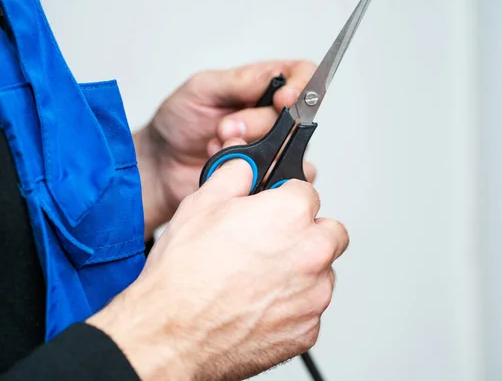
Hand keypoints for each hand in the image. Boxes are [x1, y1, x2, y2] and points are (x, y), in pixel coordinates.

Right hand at [87, 157, 348, 380]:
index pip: (308, 193)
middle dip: (307, 233)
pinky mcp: (308, 330)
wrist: (172, 334)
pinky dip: (292, 306)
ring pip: (322, 273)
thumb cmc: (184, 275)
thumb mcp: (201, 204)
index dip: (285, 199)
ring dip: (302, 272)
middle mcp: (312, 253)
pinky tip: (259, 305)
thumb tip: (245, 167)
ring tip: (259, 279)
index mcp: (292, 214)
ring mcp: (313, 296)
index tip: (272, 211)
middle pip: (329, 232)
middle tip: (274, 243)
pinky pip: (310, 310)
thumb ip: (235, 175)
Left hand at [134, 60, 317, 238]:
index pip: (302, 76)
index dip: (301, 86)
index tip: (282, 99)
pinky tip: (230, 168)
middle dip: (257, 123)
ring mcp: (273, 147)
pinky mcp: (268, 175)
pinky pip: (285, 177)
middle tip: (225, 128)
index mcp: (261, 86)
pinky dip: (257, 173)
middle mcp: (272, 115)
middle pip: (296, 116)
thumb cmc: (179, 122)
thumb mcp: (201, 89)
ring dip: (253, 150)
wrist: (161, 164)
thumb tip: (275, 74)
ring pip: (291, 148)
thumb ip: (240, 81)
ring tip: (220, 148)